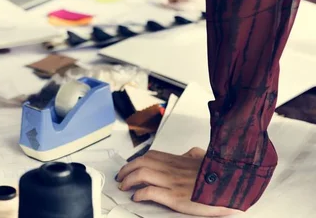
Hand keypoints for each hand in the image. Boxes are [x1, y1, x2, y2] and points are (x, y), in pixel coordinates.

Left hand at [117, 148, 239, 216]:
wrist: (232, 186)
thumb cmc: (221, 175)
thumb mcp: (206, 159)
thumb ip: (194, 155)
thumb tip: (188, 153)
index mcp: (179, 161)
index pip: (151, 156)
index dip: (136, 160)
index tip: (130, 166)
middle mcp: (172, 169)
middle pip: (141, 163)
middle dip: (126, 169)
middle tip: (120, 177)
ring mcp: (172, 182)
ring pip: (141, 174)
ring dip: (128, 180)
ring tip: (124, 186)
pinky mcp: (174, 197)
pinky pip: (150, 192)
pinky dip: (140, 194)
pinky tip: (136, 197)